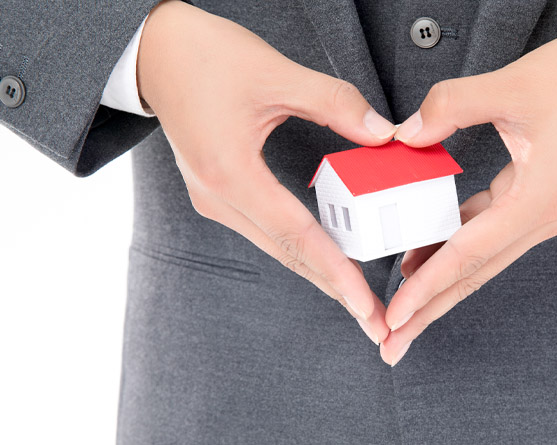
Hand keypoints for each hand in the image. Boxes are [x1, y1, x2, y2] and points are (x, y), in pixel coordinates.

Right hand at [137, 1, 397, 344]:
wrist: (155, 52)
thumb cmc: (203, 57)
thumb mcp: (276, 74)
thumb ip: (335, 104)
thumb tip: (383, 133)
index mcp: (230, 174)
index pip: (297, 236)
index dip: (337, 273)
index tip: (366, 306)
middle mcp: (218, 197)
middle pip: (288, 254)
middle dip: (335, 290)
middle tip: (375, 323)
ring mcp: (215, 199)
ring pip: (277, 248)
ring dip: (319, 273)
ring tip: (359, 300)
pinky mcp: (218, 194)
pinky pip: (266, 232)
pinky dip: (300, 249)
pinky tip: (327, 259)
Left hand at [379, 15, 556, 364]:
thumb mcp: (512, 84)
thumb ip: (452, 106)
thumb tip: (407, 133)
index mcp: (537, 200)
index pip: (469, 255)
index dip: (428, 287)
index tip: (397, 316)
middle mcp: (541, 218)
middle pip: (475, 275)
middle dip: (430, 311)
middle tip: (392, 344)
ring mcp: (541, 213)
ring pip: (481, 259)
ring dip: (442, 284)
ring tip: (402, 307)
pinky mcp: (538, 200)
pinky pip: (489, 234)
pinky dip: (457, 246)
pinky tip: (427, 250)